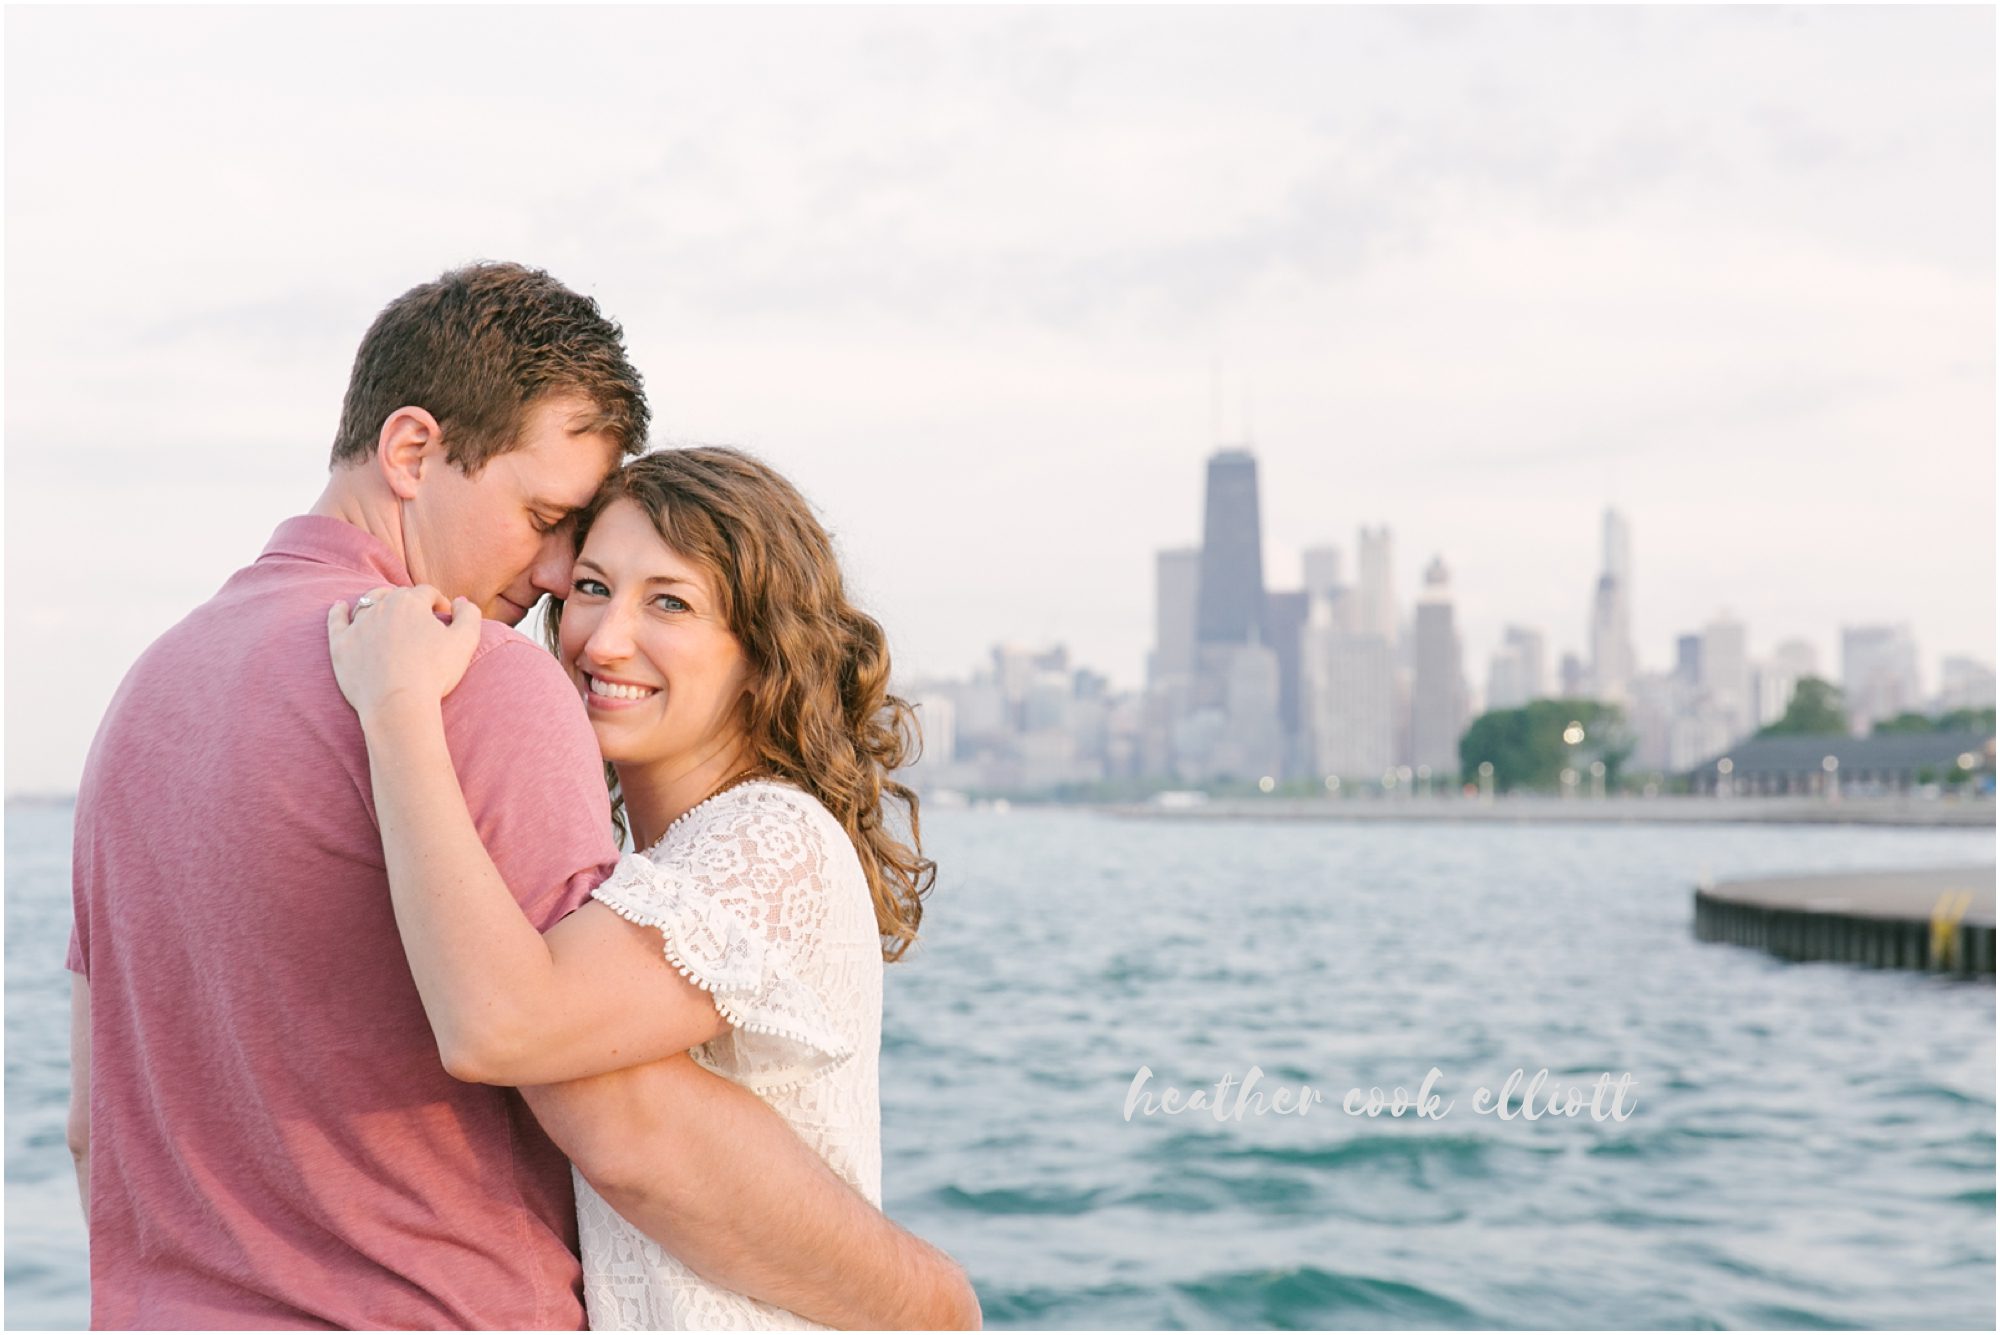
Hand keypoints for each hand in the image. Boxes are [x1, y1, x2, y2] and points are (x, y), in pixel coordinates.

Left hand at [327, 584, 482, 721]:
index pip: (427, 592)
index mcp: (411, 602)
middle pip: (397, 595)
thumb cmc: (434, 673)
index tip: (444, 616)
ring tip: (386, 613)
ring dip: (379, 603)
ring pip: (368, 603)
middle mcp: (382, 606)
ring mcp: (358, 624)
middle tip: (419, 619)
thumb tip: (459, 601)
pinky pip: (336, 620)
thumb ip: (469, 614)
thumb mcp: (465, 642)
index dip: (438, 602)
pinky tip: (340, 606)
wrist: (397, 704)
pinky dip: (339, 611)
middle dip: (410, 602)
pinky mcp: (341, 644)